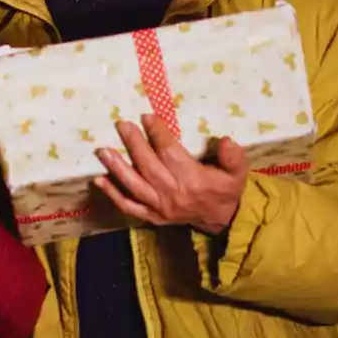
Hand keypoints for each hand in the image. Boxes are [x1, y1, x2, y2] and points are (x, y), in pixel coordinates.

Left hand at [94, 114, 248, 235]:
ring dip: (117, 167)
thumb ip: (234, 157)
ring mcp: (160, 207)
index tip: (146, 117)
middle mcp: (173, 194)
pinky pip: (129, 206)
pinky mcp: (152, 216)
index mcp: (193, 180)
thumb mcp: (237, 173)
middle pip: (148, 166)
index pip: (170, 153)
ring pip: (135, 186)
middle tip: (121, 124)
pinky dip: (113, 195)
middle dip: (133, 144)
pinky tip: (100, 180)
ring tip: (103, 151)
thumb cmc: (225, 190)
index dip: (158, 134)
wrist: (222, 220)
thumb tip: (226, 141)